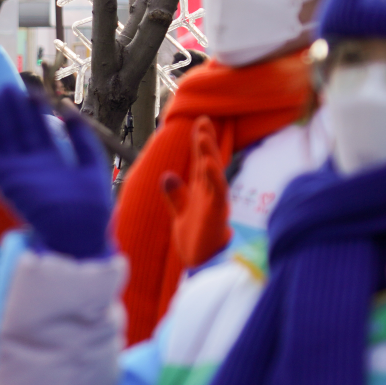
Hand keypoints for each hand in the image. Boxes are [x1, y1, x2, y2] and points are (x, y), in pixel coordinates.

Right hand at [0, 87, 112, 259]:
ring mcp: (16, 172)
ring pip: (1, 137)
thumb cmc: (91, 207)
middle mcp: (32, 165)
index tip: (28, 89)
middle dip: (11, 108)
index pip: (39, 130)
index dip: (33, 109)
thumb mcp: (92, 163)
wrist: (79, 234)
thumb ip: (81, 135)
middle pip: (18, 130)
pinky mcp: (3, 180)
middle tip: (4, 86)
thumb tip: (66, 108)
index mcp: (53, 162)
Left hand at [169, 117, 231, 270]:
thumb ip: (175, 194)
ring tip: (203, 135)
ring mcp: (215, 203)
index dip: (200, 142)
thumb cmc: (195, 239)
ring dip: (209, 154)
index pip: (201, 161)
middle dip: (206, 141)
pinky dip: (214, 178)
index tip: (199, 121)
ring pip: (213, 174)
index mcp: (201, 191)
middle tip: (203, 120)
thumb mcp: (180, 211)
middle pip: (208, 162)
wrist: (200, 264)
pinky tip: (209, 164)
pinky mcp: (216, 215)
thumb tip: (167, 176)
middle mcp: (210, 193)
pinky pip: (217, 193)